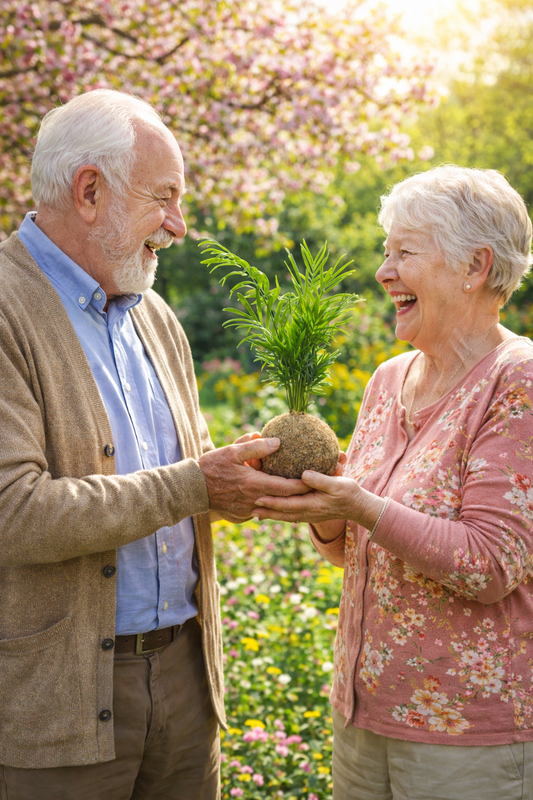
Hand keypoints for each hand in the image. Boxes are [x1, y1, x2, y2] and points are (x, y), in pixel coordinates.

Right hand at [199, 438, 310, 521]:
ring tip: (299, 498)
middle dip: (300, 496)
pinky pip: (259, 511)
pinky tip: (273, 500)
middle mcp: (254, 500)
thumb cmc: (211, 467)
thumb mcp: (232, 452)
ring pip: (272, 508)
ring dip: (285, 503)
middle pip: (284, 501)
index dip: (304, 485)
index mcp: (255, 484)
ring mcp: (247, 511)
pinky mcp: (240, 516)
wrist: (192, 489)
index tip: (316, 480)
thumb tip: (277, 442)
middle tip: (314, 490)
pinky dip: (268, 506)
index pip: (287, 487)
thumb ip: (256, 447)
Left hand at [252, 463, 384, 530]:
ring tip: (255, 512)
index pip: (288, 505)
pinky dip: (280, 513)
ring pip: (286, 516)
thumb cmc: (349, 493)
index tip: (257, 497)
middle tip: (249, 508)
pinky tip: (272, 510)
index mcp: (312, 505)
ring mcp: (309, 514)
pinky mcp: (311, 513)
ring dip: (271, 514)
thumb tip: (304, 475)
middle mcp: (308, 512)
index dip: (272, 502)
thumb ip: (320, 480)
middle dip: (266, 511)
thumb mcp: (338, 484)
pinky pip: (292, 514)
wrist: (359, 507)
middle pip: (282, 513)